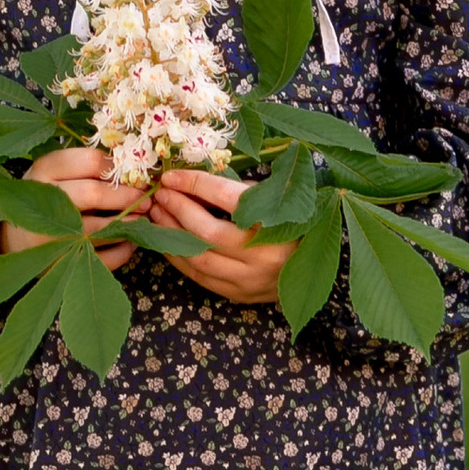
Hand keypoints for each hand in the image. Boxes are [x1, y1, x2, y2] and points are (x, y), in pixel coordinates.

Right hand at [1, 142, 144, 273]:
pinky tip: (130, 241)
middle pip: (94, 194)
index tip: (136, 173)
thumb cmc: (45, 197)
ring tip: (142, 219)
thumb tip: (134, 168)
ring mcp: (51, 235)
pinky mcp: (60, 262)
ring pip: (100, 229)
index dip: (119, 167)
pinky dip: (122, 251)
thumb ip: (86, 167)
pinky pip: (101, 259)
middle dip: (126, 197)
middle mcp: (44, 201)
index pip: (90, 161)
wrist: (16, 237)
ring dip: (129, 225)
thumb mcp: (56, 172)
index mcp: (44, 170)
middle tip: (146, 199)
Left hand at [148, 168, 288, 309]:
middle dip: (179, 209)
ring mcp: (250, 279)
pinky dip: (179, 257)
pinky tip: (167, 240)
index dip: (197, 184)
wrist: (310, 267)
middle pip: (209, 231)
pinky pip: (199, 276)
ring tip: (158, 214)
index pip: (229, 198)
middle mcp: (263, 255)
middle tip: (161, 193)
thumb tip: (192, 182)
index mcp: (277, 222)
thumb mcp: (271, 199)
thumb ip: (237, 192)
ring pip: (200, 257)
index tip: (172, 175)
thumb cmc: (287, 223)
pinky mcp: (238, 294)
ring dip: (173, 234)